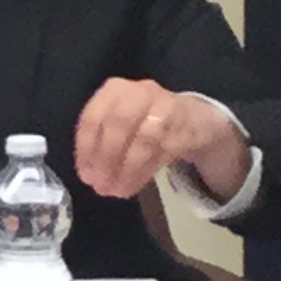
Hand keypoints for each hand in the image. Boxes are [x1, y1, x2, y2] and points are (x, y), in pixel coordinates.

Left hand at [75, 78, 249, 204]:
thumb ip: (101, 142)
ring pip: (144, 140)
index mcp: (115, 89)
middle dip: (106, 158)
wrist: (195, 117)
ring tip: (116, 191)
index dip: (86, 149)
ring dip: (127, 170)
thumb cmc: (145, 120)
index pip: (93, 117)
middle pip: (119, 124)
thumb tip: (89, 174)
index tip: (85, 175)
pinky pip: (163, 151)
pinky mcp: (187, 126)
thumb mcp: (118, 122)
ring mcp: (166, 107)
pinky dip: (145, 172)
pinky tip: (133, 185)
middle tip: (100, 185)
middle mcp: (141, 92)